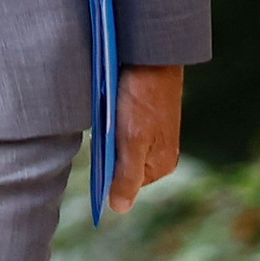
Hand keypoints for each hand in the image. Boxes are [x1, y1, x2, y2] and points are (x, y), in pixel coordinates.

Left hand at [107, 64, 184, 213]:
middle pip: (121, 165)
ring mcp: (154, 135)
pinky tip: (107, 107)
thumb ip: (126, 175)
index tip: (98, 148)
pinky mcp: (146, 117)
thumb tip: (119, 208)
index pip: (124, 185)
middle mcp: (160, 153)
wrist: (152, 53)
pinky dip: (112, 122)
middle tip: (102, 129)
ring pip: (119, 146)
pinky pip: (122, 128)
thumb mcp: (131, 139)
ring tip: (105, 116)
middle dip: (107, 151)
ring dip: (108, 135)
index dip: (106, 170)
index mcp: (160, 164)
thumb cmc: (144, 96)